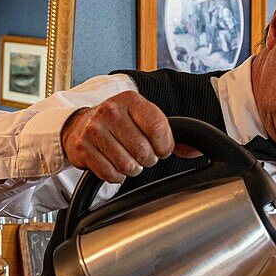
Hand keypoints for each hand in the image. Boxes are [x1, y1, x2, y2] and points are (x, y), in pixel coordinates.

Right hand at [60, 90, 197, 183]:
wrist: (78, 126)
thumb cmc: (118, 124)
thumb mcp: (142, 119)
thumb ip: (170, 133)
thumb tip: (197, 149)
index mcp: (130, 100)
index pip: (157, 127)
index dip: (164, 146)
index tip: (161, 149)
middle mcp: (110, 111)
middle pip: (143, 150)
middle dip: (147, 159)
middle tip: (142, 155)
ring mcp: (94, 130)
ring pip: (126, 164)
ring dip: (132, 169)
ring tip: (128, 161)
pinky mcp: (83, 148)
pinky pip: (109, 173)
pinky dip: (116, 175)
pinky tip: (114, 165)